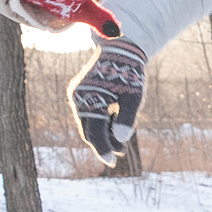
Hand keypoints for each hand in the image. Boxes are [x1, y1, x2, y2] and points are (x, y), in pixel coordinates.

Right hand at [70, 37, 146, 165]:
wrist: (121, 49)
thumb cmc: (129, 73)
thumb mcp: (134, 96)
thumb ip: (127, 118)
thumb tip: (122, 140)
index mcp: (91, 99)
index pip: (94, 133)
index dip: (104, 149)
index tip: (112, 162)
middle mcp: (79, 98)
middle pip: (89, 130)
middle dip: (104, 143)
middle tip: (120, 152)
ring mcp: (77, 95)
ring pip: (87, 122)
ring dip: (102, 132)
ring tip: (120, 141)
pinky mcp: (80, 92)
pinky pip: (87, 113)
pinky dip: (99, 121)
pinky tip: (114, 123)